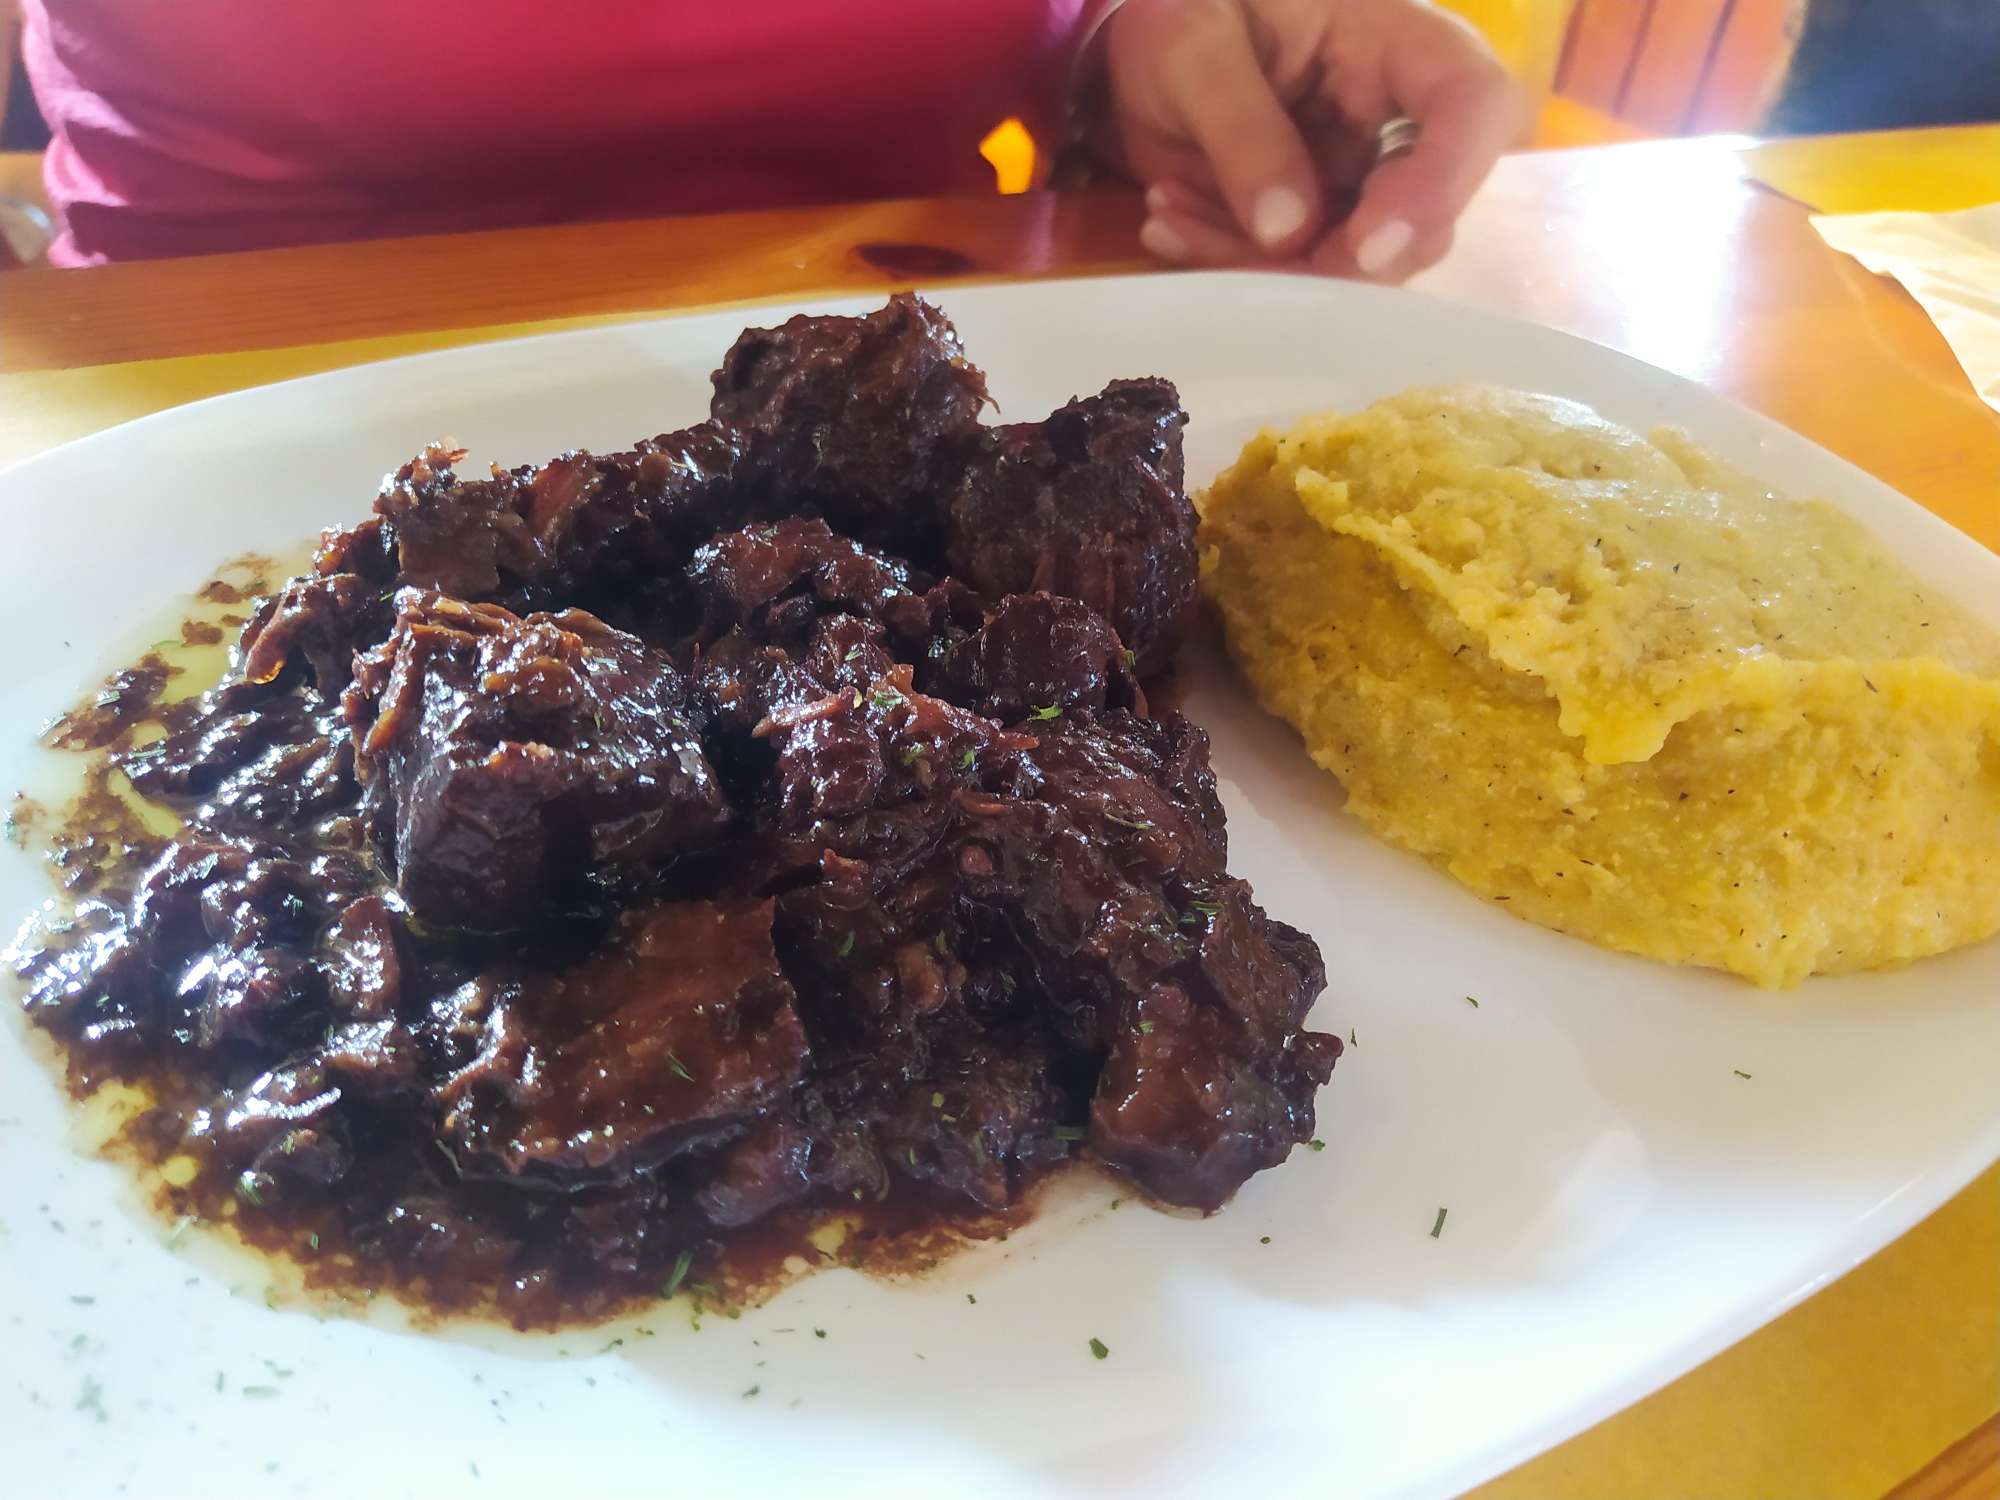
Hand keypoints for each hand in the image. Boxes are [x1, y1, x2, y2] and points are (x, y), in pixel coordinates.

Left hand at [1094, 0, 1527, 279]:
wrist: (1142, 43)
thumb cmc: (1185, 7)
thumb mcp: (1190, 42)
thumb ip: (1239, 125)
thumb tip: (1288, 230)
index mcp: (1397, 41)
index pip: (1475, 104)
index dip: (1442, 182)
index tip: (1367, 246)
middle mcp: (1399, 120)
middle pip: (1425, 220)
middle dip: (1333, 260)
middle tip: (1237, 246)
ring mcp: (1360, 181)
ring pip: (1353, 266)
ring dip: (1261, 266)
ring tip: (1167, 214)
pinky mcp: (1316, 225)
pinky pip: (1295, 273)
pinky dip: (1231, 266)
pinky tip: (1167, 223)